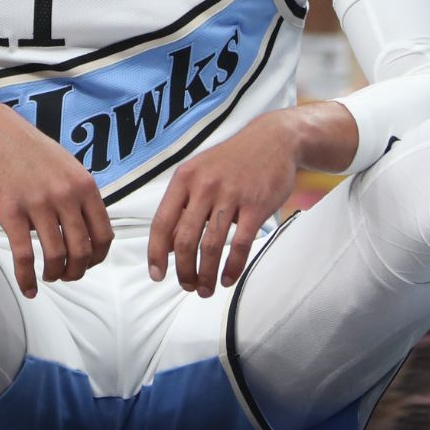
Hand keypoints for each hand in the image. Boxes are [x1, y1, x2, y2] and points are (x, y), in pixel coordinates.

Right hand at [0, 107, 113, 297]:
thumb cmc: (32, 153)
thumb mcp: (69, 168)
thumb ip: (83, 197)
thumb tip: (93, 232)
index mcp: (85, 186)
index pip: (103, 235)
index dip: (98, 258)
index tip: (88, 264)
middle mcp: (65, 195)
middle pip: (82, 251)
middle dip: (77, 271)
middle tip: (68, 275)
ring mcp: (38, 204)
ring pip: (56, 256)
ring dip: (55, 274)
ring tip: (50, 276)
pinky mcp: (11, 212)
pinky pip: (24, 255)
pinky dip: (27, 278)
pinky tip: (28, 288)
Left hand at [148, 111, 299, 296]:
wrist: (274, 140)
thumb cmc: (233, 160)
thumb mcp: (200, 173)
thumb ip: (182, 205)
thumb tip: (166, 246)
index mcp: (185, 178)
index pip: (162, 222)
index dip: (156, 253)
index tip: (157, 274)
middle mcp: (204, 186)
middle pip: (184, 240)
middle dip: (183, 270)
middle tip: (187, 286)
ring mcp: (231, 195)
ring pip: (210, 246)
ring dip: (205, 275)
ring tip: (205, 290)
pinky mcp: (256, 205)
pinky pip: (240, 244)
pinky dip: (232, 267)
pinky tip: (228, 279)